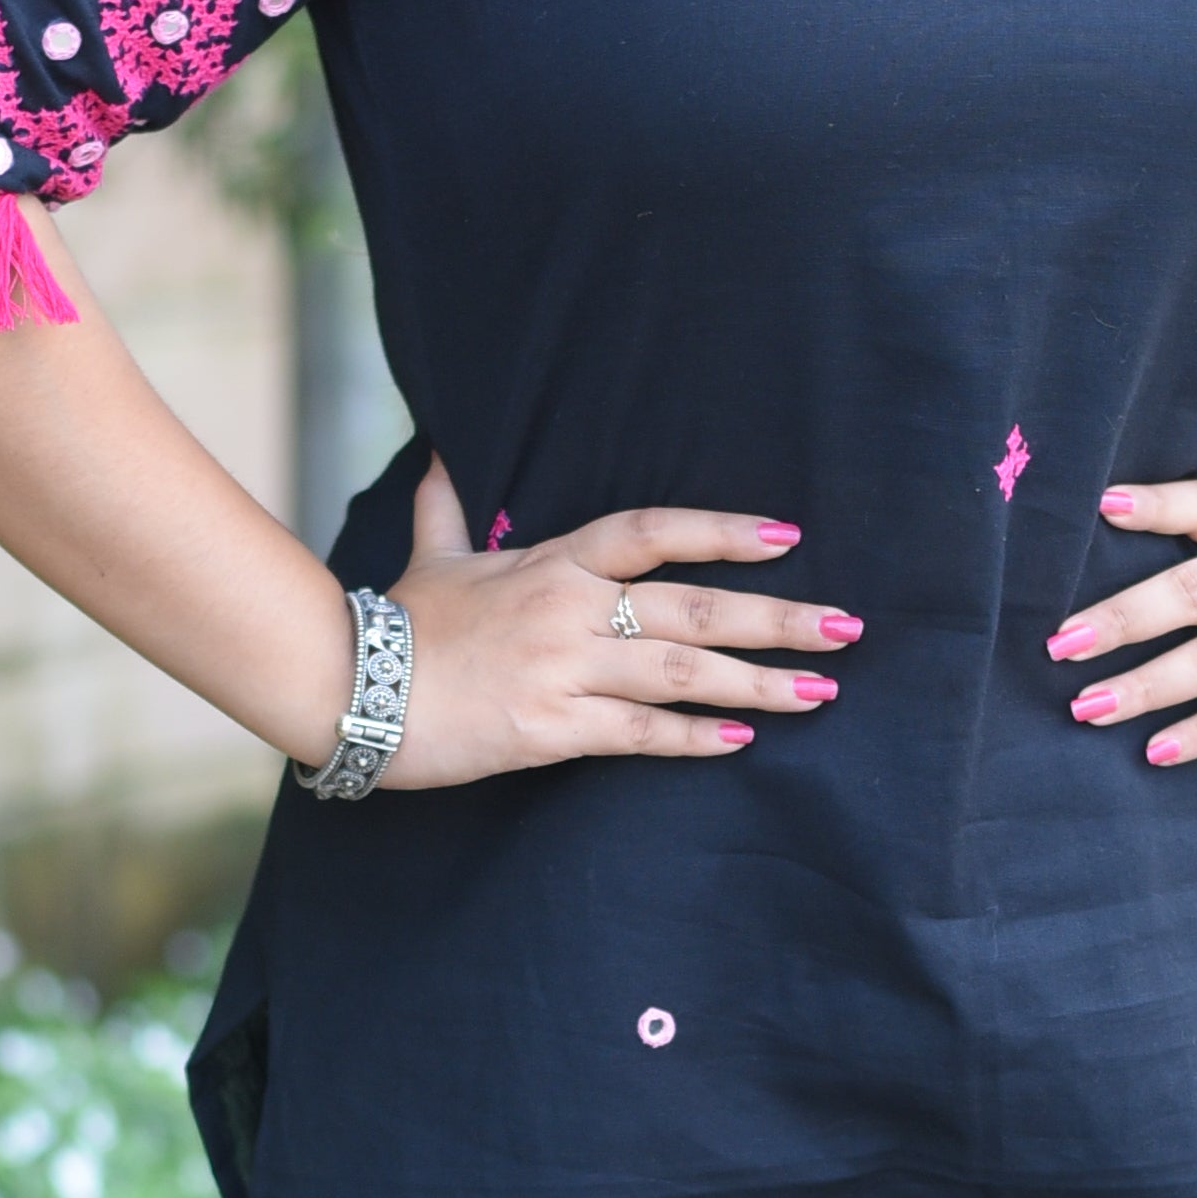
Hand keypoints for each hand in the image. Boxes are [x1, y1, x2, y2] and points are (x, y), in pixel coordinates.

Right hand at [382, 455, 855, 788]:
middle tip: (848, 627)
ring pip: (681, 674)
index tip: (786, 536)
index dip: (722, 532)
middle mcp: (568, 609)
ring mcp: (562, 669)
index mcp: (552, 562)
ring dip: (758, 684)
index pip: (653, 533)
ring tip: (821, 693)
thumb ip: (448, 508)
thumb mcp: (430, 556)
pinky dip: (692, 738)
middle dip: (778, 618)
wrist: (349, 686)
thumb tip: (441, 455)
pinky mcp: (548, 728)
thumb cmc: (395, 623)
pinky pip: (636, 734)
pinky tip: (742, 742)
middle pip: (694, 608)